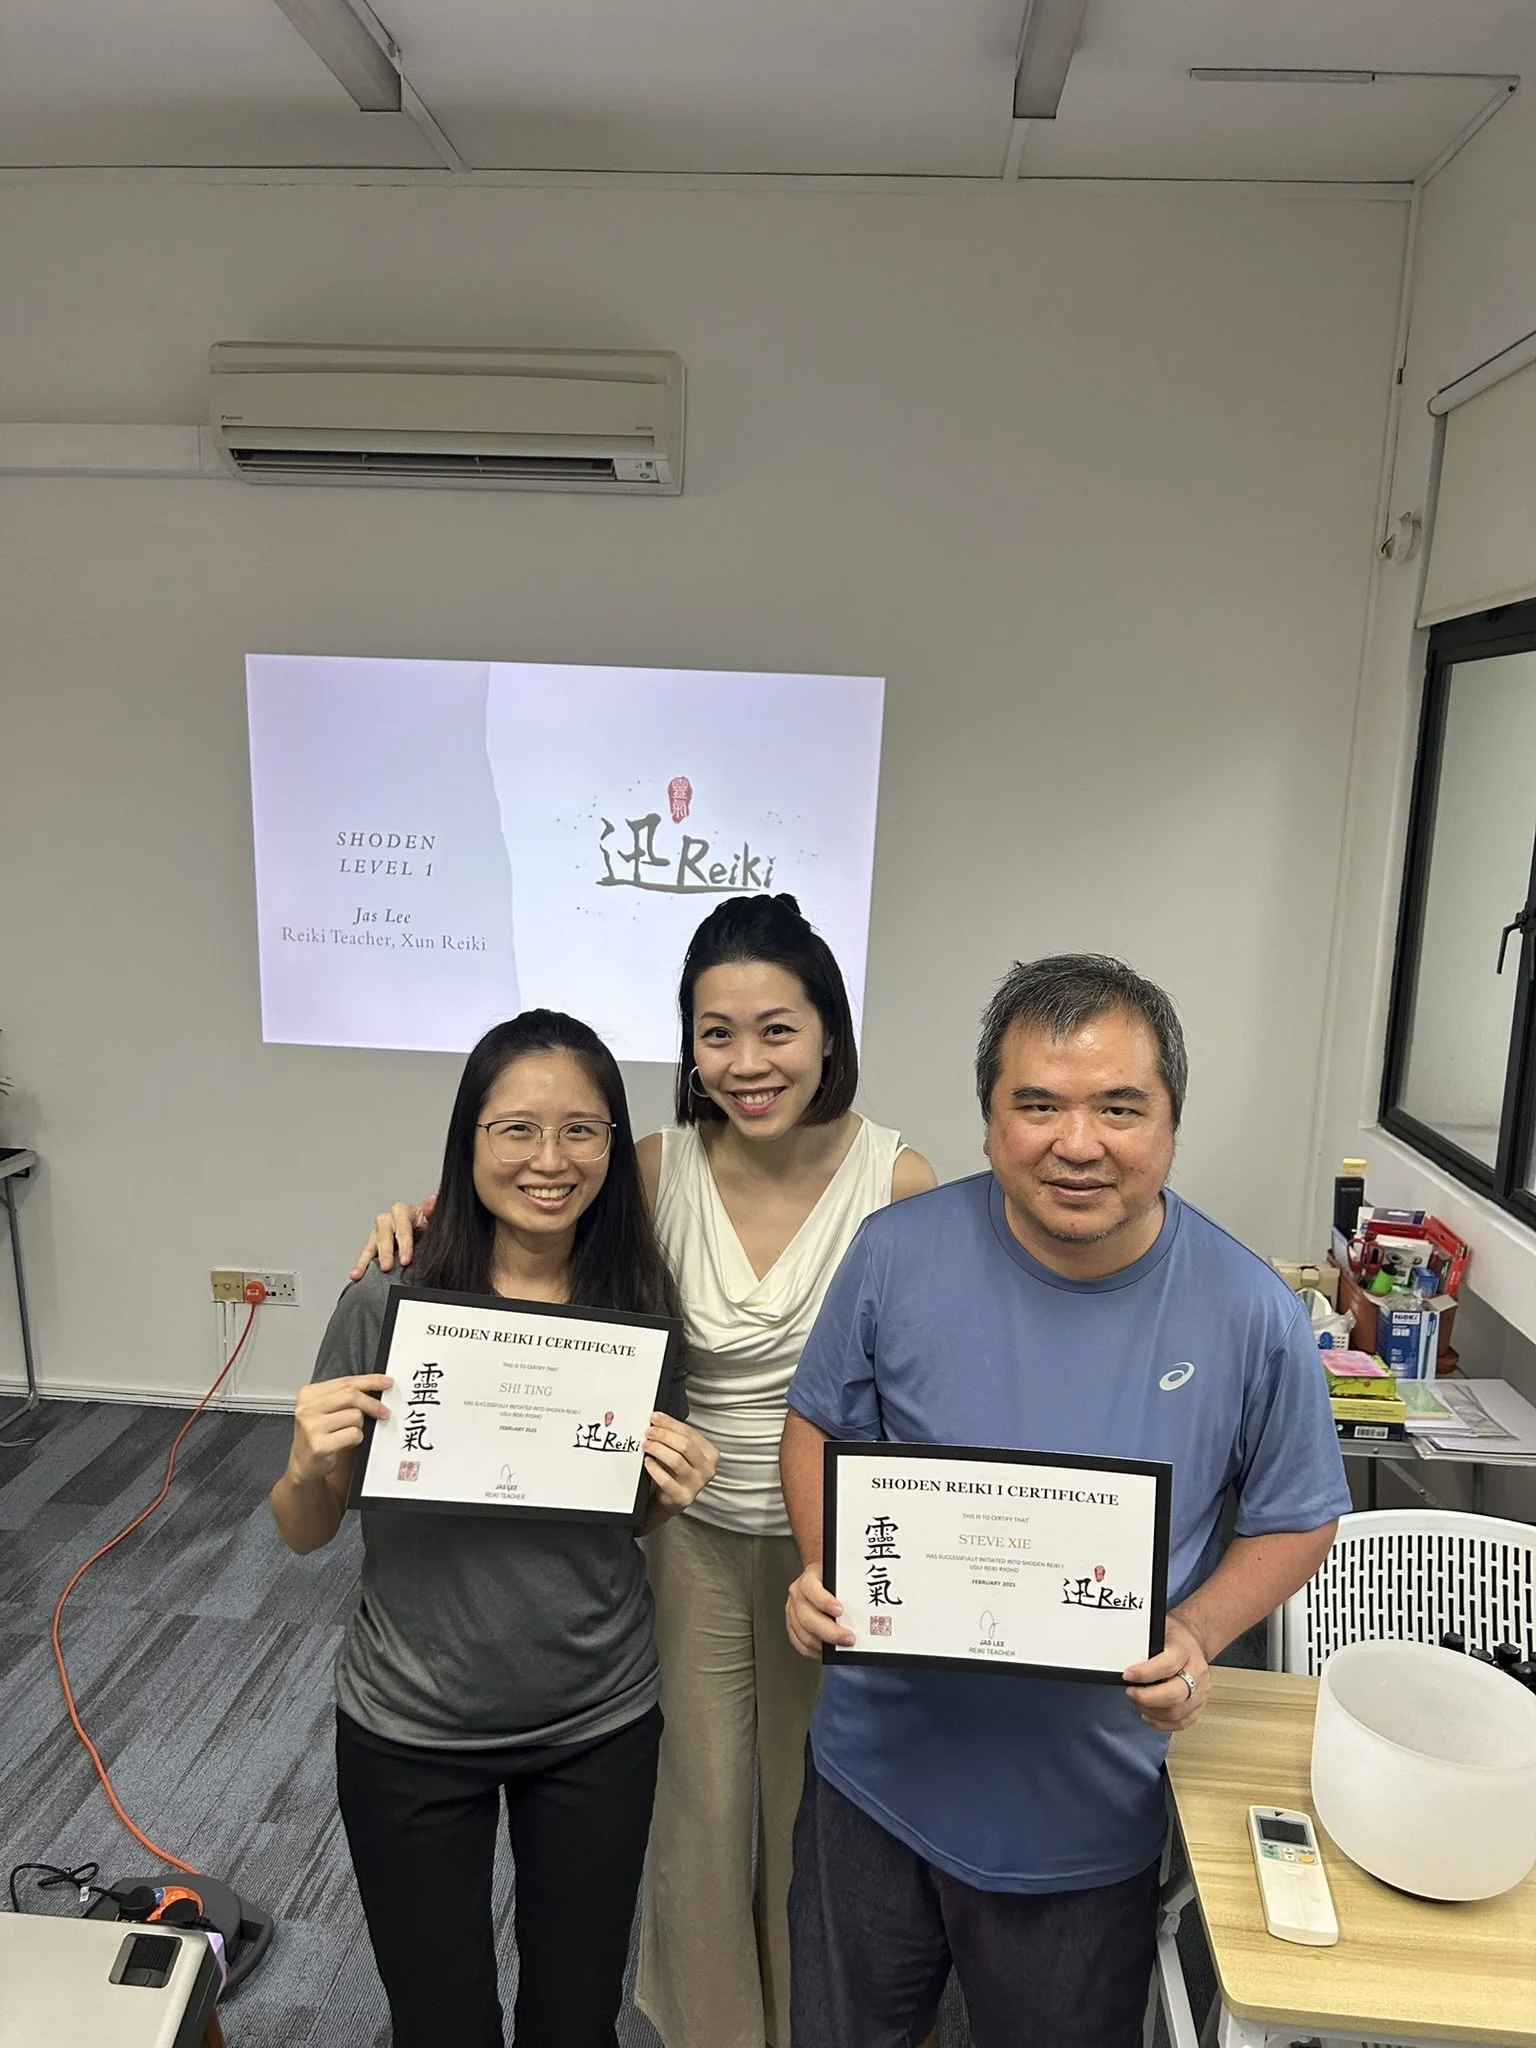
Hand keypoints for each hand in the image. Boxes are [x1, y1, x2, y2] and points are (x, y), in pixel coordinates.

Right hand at [288, 1374, 392, 1483]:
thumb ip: (345, 1396)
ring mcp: (312, 1427)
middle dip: (373, 1404)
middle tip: (384, 1412)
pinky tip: (346, 1443)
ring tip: (349, 1432)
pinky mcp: (319, 1445)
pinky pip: (353, 1434)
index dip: (370, 1381)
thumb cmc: (318, 1434)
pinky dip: (357, 1439)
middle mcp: (307, 1408)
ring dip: (359, 1426)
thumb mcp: (326, 1409)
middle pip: (351, 1396)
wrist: (304, 1463)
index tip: (387, 1383)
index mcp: (309, 1394)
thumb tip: (375, 1387)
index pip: (346, 1381)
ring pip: (355, 1416)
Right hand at [349, 1194, 435, 1280]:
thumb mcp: (432, 1218)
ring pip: (370, 1244)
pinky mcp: (374, 1245)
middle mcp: (388, 1220)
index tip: (406, 1260)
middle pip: (383, 1234)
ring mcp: (379, 1233)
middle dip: (385, 1252)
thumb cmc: (427, 1224)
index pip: (402, 1226)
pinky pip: (366, 1254)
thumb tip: (433, 1199)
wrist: (424, 1233)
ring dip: (364, 1260)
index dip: (404, 1243)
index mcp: (402, 1211)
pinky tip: (356, 1274)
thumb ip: (431, 1210)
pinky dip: (360, 1265)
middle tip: (387, 1267)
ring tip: (359, 1273)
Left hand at [642, 1416, 718, 1510]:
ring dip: (658, 1449)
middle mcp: (707, 1469)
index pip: (690, 1433)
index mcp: (710, 1454)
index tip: (655, 1418)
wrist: (668, 1499)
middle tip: (649, 1432)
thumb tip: (658, 1420)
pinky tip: (647, 1462)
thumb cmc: (674, 1472)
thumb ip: (674, 1438)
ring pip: (676, 1461)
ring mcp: (696, 1485)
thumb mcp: (680, 1453)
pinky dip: (654, 1468)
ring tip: (646, 1445)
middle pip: (685, 1446)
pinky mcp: (682, 1497)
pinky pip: (666, 1480)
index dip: (671, 1423)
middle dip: (664, 1435)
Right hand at [786, 1561, 854, 1658]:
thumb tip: (869, 1597)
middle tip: (848, 1638)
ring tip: (842, 1646)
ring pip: (803, 1633)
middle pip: (807, 1616)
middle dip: (829, 1631)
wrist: (820, 1577)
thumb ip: (849, 1584)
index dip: (824, 1601)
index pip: (811, 1588)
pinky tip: (827, 1649)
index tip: (840, 1611)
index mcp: (809, 1578)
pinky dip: (814, 1650)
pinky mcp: (793, 1626)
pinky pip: (800, 1643)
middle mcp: (798, 1594)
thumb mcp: (840, 1573)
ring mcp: (793, 1611)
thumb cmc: (833, 1577)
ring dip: (823, 1644)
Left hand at [1122, 1612, 1209, 1732]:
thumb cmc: (1173, 1637)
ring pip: (1177, 1712)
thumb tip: (1120, 1656)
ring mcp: (1200, 1691)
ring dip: (1151, 1711)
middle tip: (1130, 1692)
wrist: (1192, 1641)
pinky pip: (1182, 1722)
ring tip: (1137, 1701)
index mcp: (1185, 1650)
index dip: (1144, 1674)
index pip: (1167, 1666)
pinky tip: (1150, 1714)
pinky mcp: (1198, 1705)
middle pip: (1174, 1695)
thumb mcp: (1157, 1630)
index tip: (1127, 1676)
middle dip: (1146, 1698)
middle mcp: (1197, 1672)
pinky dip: (1162, 1722)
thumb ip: (1143, 1643)